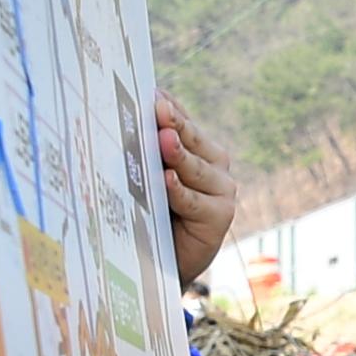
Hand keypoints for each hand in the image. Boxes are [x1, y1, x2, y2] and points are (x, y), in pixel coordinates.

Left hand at [157, 94, 236, 284]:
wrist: (162, 263)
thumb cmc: (151, 214)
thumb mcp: (147, 176)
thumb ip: (147, 149)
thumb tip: (133, 111)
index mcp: (198, 148)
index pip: (183, 121)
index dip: (168, 107)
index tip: (150, 93)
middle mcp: (214, 164)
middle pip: (192, 139)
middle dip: (173, 123)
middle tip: (157, 107)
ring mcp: (221, 190)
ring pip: (195, 168)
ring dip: (178, 155)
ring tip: (163, 139)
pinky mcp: (221, 216)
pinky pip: (195, 201)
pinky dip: (179, 191)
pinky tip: (167, 179)